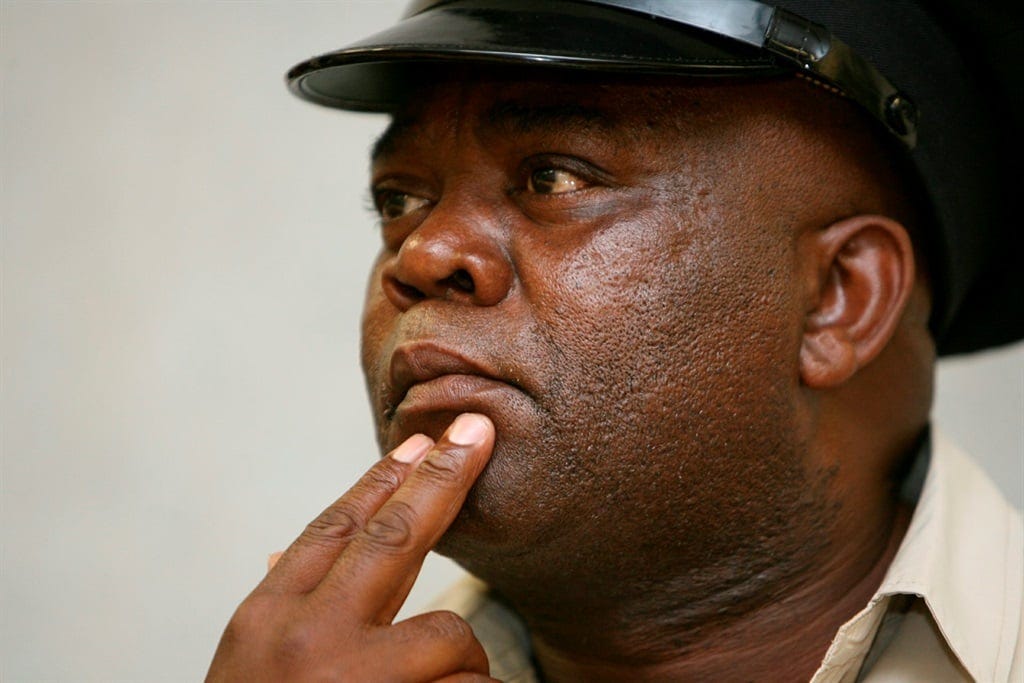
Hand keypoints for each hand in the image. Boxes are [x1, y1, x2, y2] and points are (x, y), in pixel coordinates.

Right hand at [207, 413, 498, 681]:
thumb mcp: (252, 670)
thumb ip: (284, 612)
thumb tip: (283, 547)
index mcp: (263, 623)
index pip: (331, 532)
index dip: (379, 481)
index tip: (418, 442)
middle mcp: (305, 640)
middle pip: (392, 538)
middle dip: (442, 480)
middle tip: (478, 432)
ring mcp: (354, 680)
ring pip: (448, 636)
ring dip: (460, 669)